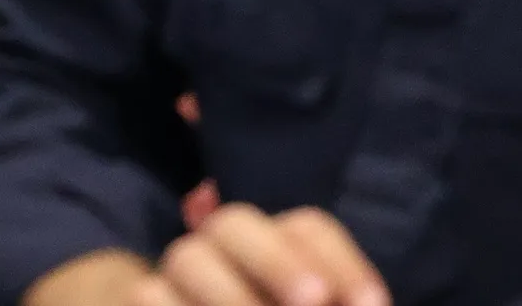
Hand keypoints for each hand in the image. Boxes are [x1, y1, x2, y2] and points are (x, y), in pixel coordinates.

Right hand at [130, 205, 388, 305]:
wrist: (187, 304)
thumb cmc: (270, 301)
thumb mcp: (308, 299)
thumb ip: (331, 296)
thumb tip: (362, 301)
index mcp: (275, 245)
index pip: (307, 227)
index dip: (341, 261)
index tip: (374, 303)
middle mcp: (223, 244)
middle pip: (238, 223)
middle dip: (277, 260)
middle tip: (315, 300)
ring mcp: (180, 271)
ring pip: (189, 256)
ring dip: (230, 294)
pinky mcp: (147, 295)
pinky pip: (150, 293)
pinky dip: (176, 304)